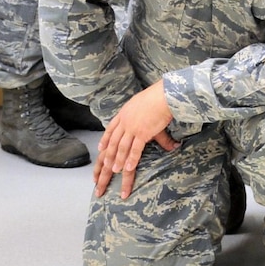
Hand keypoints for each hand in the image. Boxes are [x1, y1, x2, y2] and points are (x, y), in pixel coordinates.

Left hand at [94, 82, 176, 199]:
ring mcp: (133, 127)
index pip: (110, 129)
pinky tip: (127, 168)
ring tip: (114, 171)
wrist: (164, 94)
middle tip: (104, 167)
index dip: (105, 140)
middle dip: (108, 156)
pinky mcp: (143, 132)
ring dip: (117, 160)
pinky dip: (130, 159)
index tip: (100, 149)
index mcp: (124, 113)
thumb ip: (144, 115)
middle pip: (113, 142)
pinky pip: (135, 149)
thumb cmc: (157, 96)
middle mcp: (125, 121)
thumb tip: (149, 120)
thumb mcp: (144, 104)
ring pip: (121, 147)